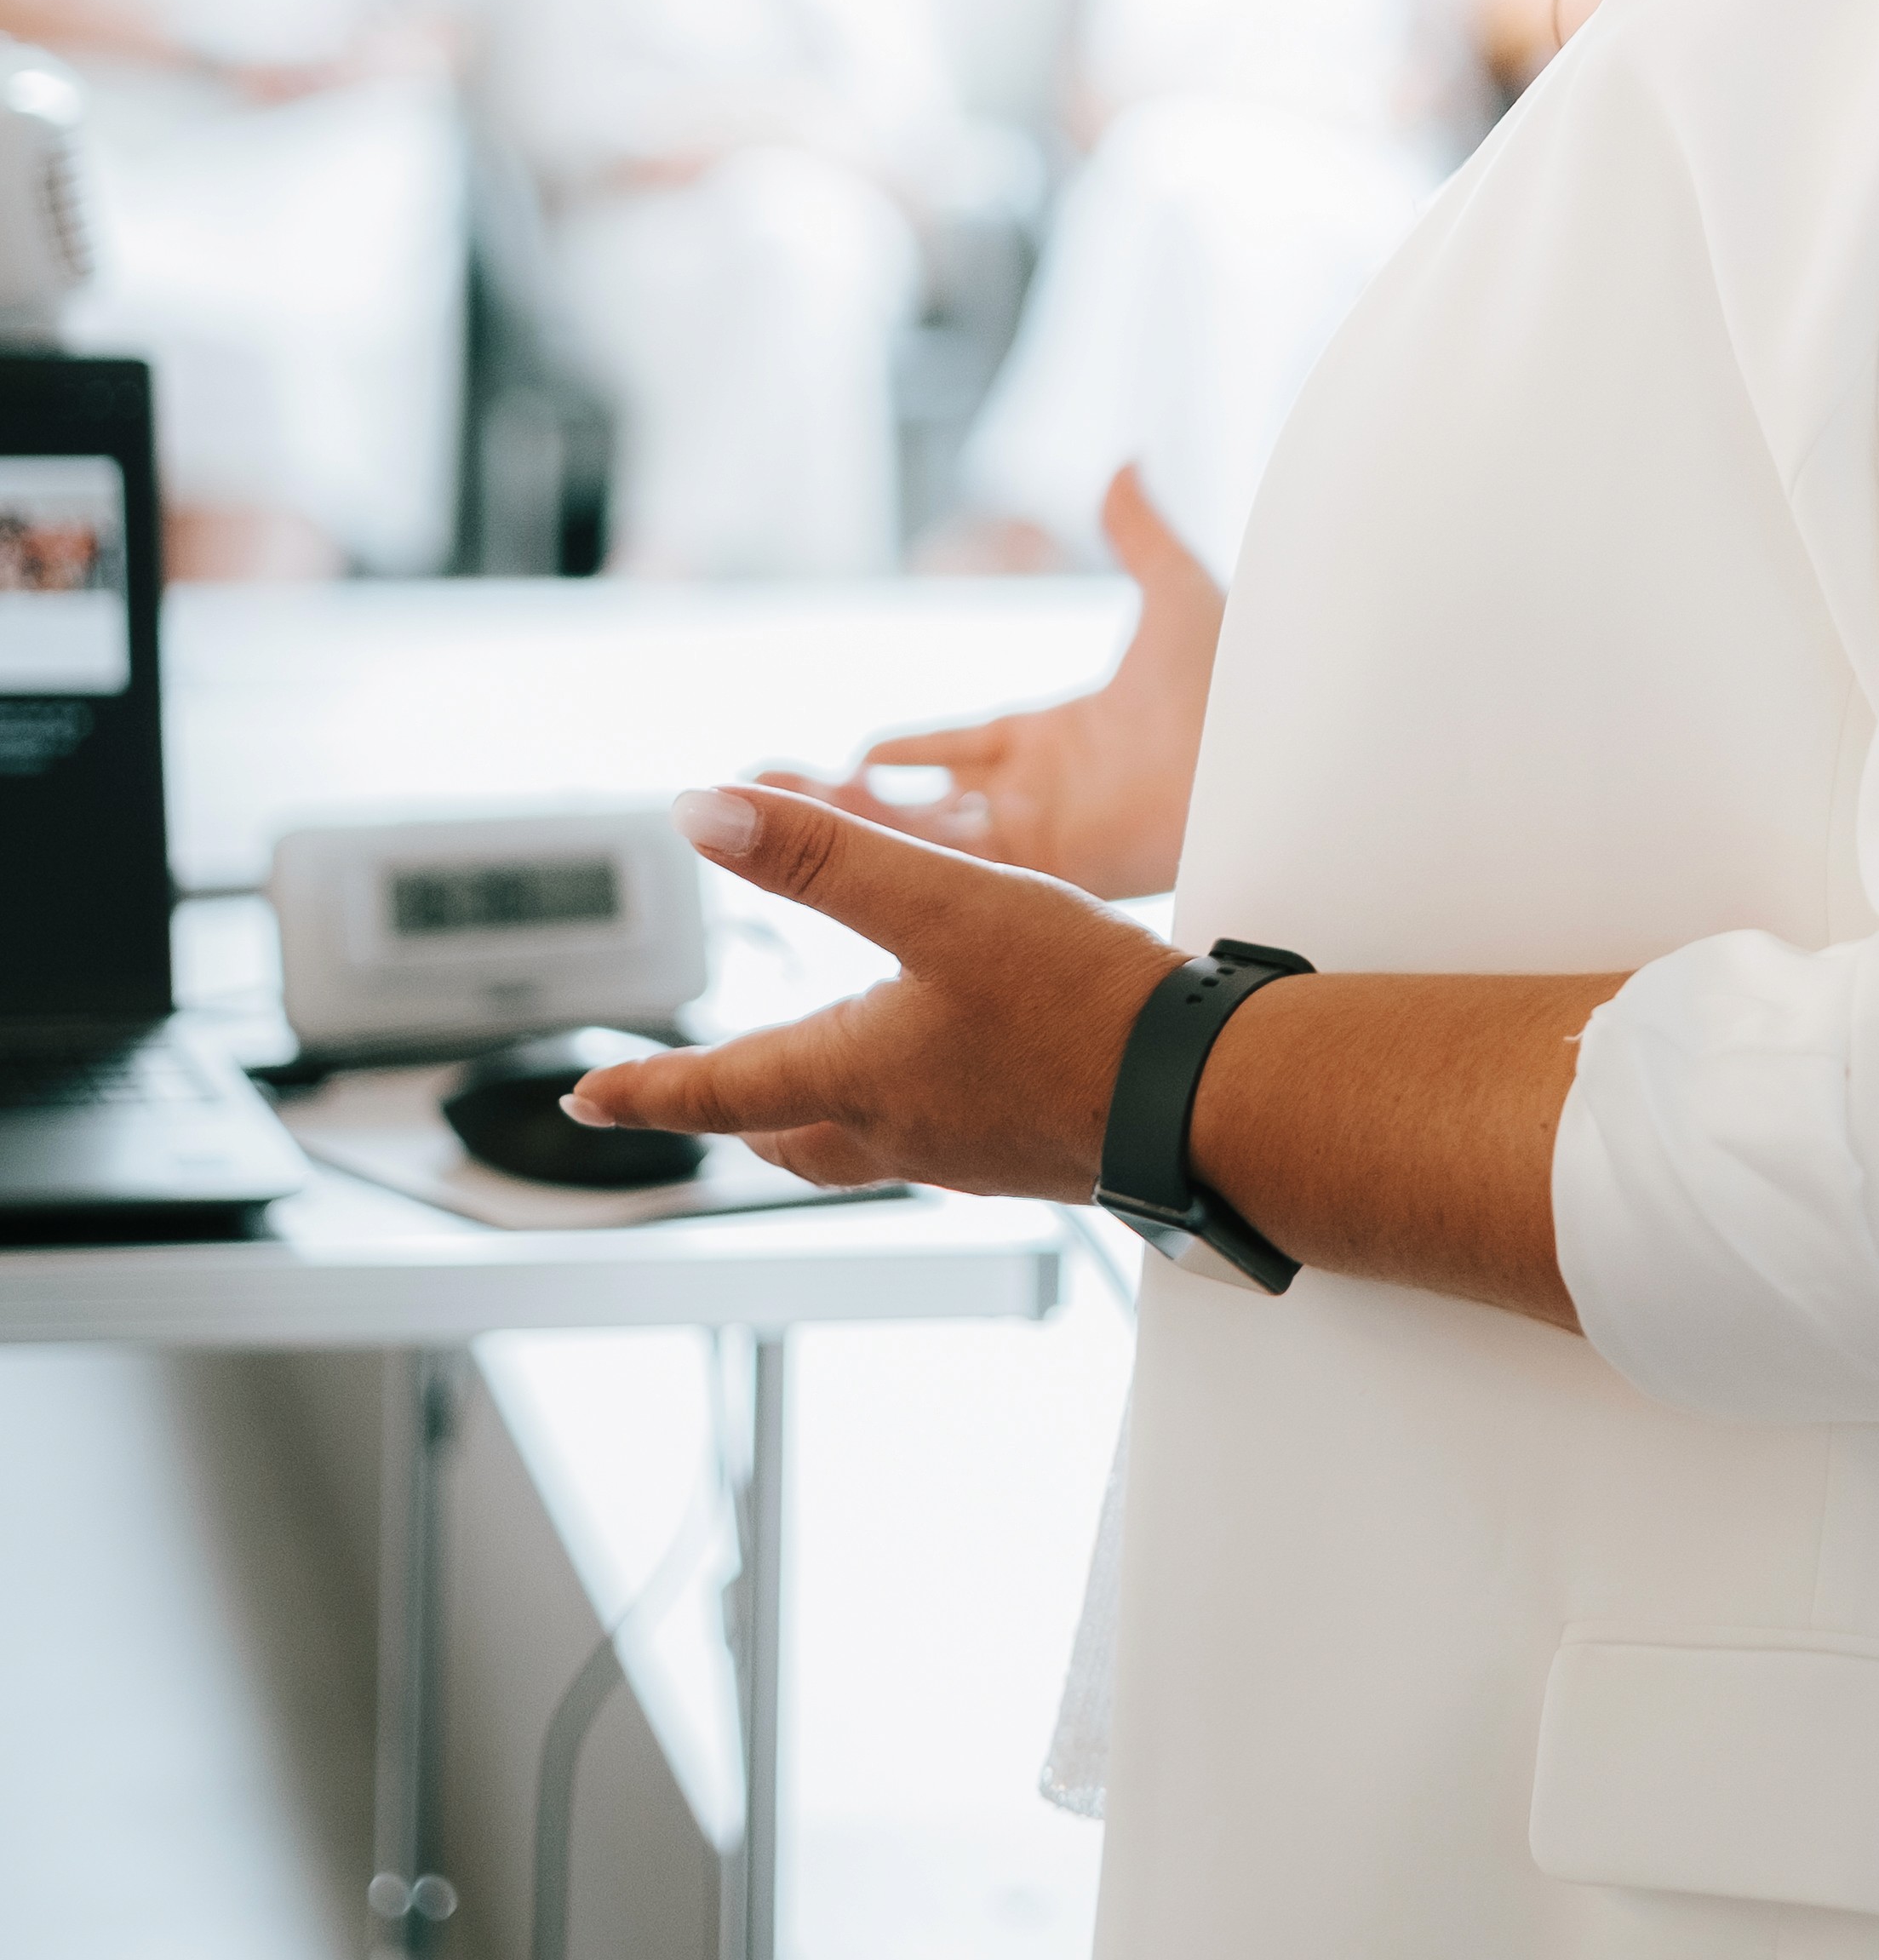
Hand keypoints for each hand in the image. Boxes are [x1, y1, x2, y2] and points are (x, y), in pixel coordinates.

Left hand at [568, 785, 1171, 1197]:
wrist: (1208, 1097)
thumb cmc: (1079, 1005)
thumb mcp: (940, 900)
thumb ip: (821, 855)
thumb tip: (702, 812)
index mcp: (860, 1073)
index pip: (720, 1088)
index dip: (645, 1088)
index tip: (589, 1099)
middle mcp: (906, 1128)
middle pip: (789, 1136)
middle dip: (734, 1114)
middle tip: (697, 1100)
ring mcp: (973, 1147)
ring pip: (864, 1144)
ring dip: (819, 1117)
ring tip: (814, 1084)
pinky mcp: (1036, 1147)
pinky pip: (944, 1137)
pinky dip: (911, 1109)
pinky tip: (955, 1072)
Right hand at [802, 466, 1224, 895]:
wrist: (1280, 754)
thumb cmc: (1245, 687)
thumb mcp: (1179, 597)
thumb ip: (1140, 535)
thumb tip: (1125, 462)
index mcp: (1062, 735)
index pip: (963, 745)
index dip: (911, 752)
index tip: (856, 755)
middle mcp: (1043, 791)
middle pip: (925, 801)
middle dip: (849, 803)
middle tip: (771, 795)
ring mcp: (1043, 834)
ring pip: (924, 837)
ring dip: (851, 829)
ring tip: (771, 823)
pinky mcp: (1051, 868)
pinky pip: (956, 865)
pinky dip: (897, 854)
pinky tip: (841, 846)